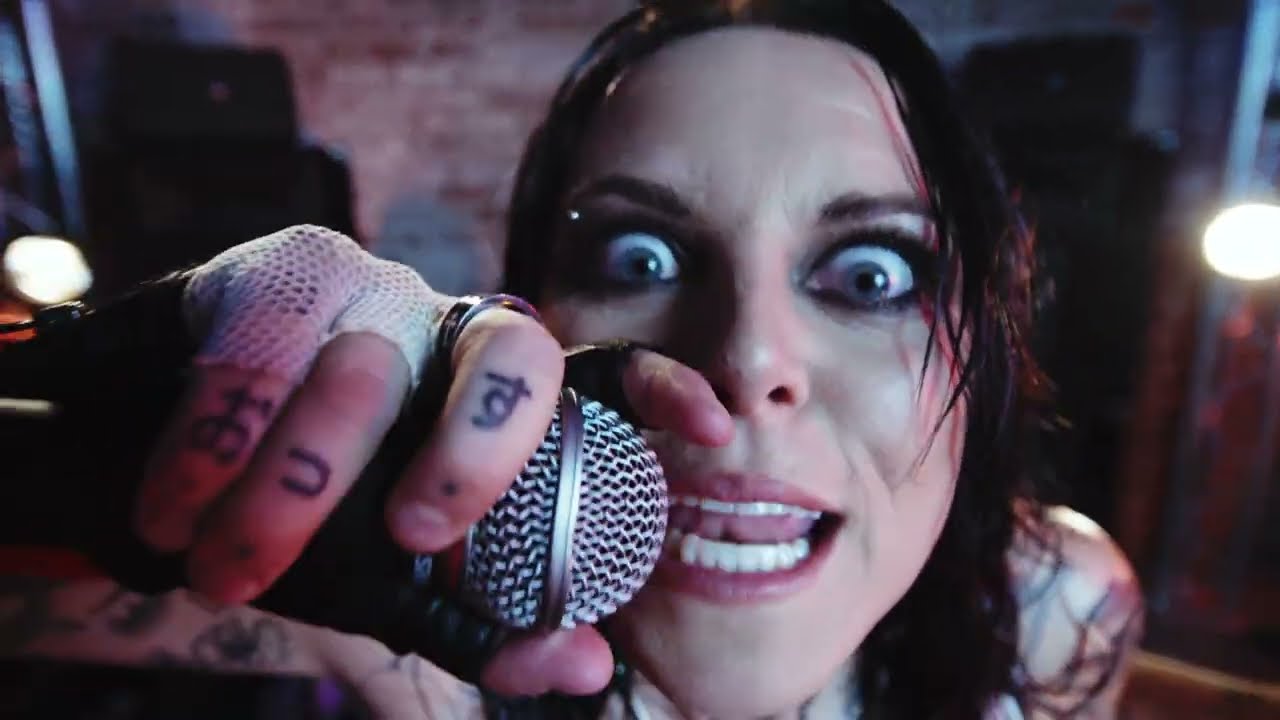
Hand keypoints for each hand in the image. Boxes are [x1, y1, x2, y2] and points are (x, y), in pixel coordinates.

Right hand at [129, 225, 732, 694]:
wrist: (138, 463)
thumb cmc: (287, 527)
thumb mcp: (386, 588)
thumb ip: (480, 627)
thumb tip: (591, 671)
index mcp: (492, 402)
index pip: (599, 373)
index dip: (661, 388)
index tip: (718, 422)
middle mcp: (450, 333)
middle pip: (519, 356)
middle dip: (472, 458)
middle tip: (412, 536)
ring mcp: (371, 292)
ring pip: (369, 375)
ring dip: (290, 494)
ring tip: (226, 561)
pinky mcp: (272, 271)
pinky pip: (257, 359)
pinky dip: (210, 453)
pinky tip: (175, 501)